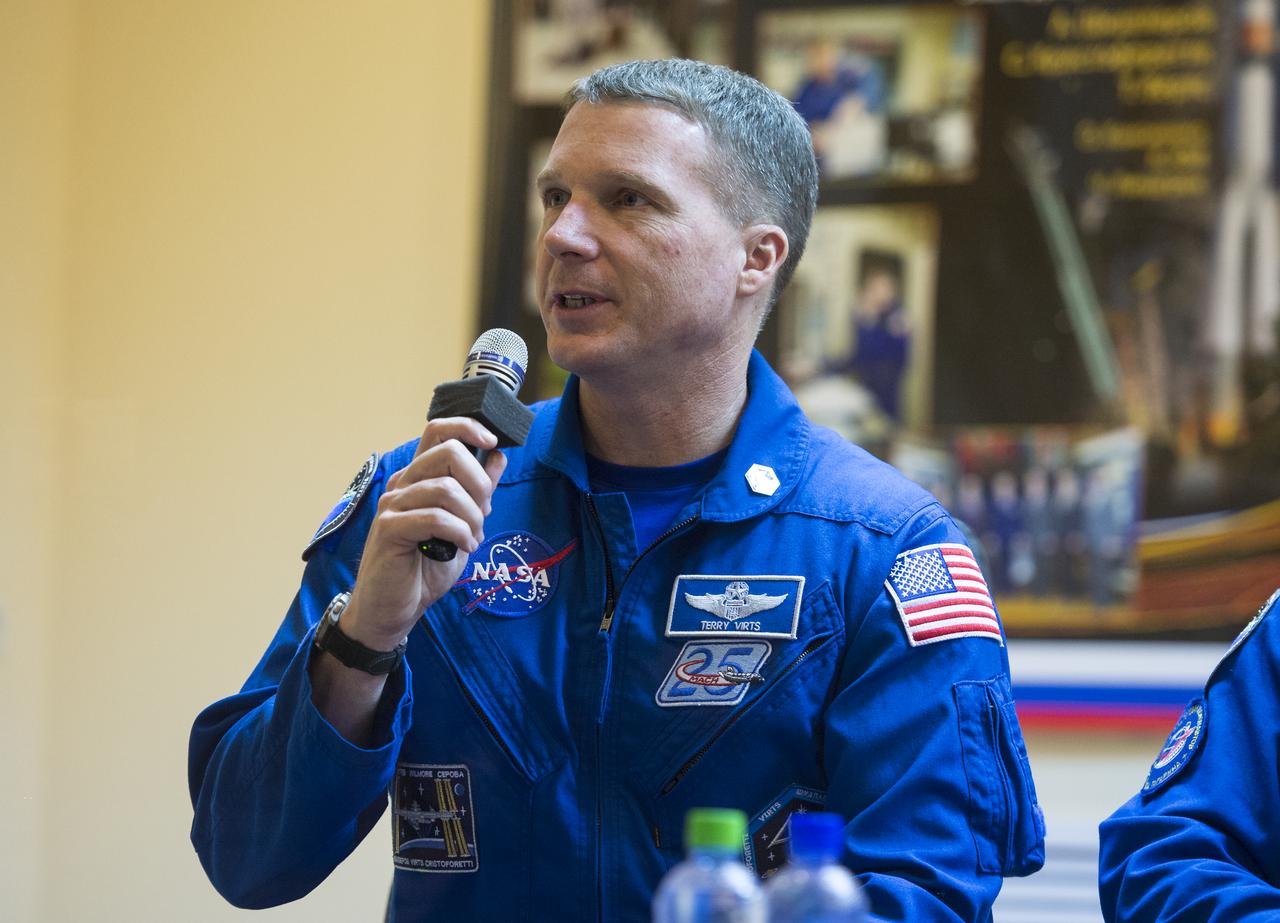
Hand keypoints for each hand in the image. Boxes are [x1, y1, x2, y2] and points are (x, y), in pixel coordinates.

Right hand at [340, 417, 506, 649]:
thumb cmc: (424, 569)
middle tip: (483, 513)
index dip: (468, 427)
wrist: (395, 609)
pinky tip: (463, 546)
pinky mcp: (389, 528)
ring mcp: (392, 504)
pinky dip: (459, 532)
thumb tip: (497, 457)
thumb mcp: (462, 526)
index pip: (438, 430)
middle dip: (478, 482)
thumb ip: (477, 493)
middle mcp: (403, 483)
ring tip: (472, 539)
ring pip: (446, 488)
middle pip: (448, 451)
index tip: (492, 443)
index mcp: (418, 478)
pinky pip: (435, 517)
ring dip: (471, 516)